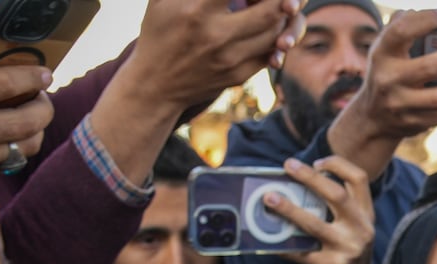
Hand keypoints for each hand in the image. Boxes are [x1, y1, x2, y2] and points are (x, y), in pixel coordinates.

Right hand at [0, 22, 51, 240]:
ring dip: (34, 129)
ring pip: (23, 146)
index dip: (30, 76)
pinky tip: (8, 134)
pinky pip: (7, 163)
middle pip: (27, 120)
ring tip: (29, 113)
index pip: (3, 85)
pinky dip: (16, 147)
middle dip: (43, 104)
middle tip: (41, 94)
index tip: (43, 72)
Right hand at [126, 0, 300, 111]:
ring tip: (278, 4)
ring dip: (281, 15)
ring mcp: (230, 59)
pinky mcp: (238, 75)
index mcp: (197, 11)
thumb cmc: (160, 30)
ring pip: (275, 33)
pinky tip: (271, 24)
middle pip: (270, 10)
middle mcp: (217, 36)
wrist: (155, 83)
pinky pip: (269, 53)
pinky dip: (275, 37)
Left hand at [271, 155, 378, 263]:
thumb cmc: (347, 254)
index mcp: (366, 215)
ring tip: (269, 199)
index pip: (359, 179)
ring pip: (314, 224)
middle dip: (310, 177)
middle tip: (289, 166)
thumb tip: (298, 185)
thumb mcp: (352, 229)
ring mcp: (348, 249)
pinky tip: (269, 241)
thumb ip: (337, 209)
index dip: (338, 165)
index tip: (316, 162)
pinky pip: (302, 253)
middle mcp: (361, 229)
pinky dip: (283, 246)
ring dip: (289, 209)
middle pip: (337, 194)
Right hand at [327, 8, 436, 179]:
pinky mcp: (414, 123)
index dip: (423, 21)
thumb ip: (400, 27)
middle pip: (430, 68)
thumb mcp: (385, 49)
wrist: (373, 118)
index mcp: (382, 54)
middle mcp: (389, 80)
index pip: (400, 32)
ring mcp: (401, 105)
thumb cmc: (388, 72)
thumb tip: (423, 14)